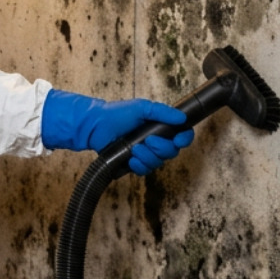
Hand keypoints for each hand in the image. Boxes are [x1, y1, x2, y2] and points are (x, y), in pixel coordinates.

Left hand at [41, 90, 192, 174]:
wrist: (95, 126)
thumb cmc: (116, 114)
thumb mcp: (142, 107)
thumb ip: (162, 112)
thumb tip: (182, 118)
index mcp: (159, 127)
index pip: (181, 135)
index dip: (184, 139)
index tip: (178, 139)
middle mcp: (155, 141)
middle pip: (172, 152)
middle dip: (161, 148)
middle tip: (148, 140)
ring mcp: (145, 153)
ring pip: (158, 163)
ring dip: (147, 156)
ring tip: (134, 148)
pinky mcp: (133, 163)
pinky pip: (144, 170)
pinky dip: (139, 165)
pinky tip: (130, 158)